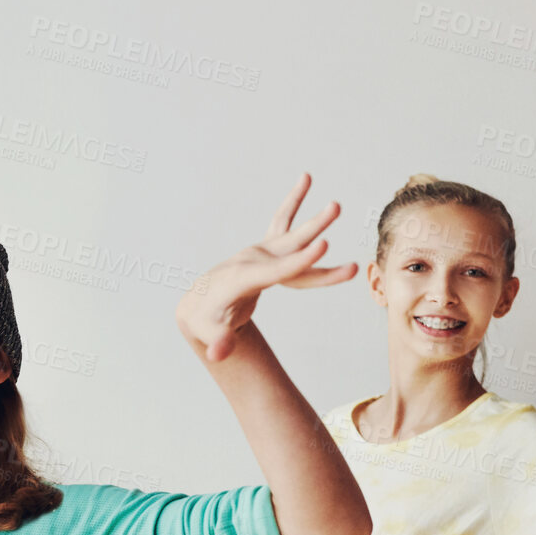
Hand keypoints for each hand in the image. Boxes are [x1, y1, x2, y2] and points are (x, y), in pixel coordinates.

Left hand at [175, 173, 357, 361]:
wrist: (198, 304)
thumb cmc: (206, 321)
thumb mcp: (209, 334)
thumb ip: (217, 343)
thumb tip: (217, 355)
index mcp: (240, 279)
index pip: (274, 271)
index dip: (298, 261)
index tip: (322, 246)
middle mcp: (251, 260)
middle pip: (287, 247)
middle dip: (312, 233)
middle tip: (336, 211)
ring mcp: (258, 253)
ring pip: (290, 234)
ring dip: (314, 221)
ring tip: (336, 203)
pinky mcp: (264, 251)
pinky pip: (282, 222)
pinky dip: (294, 201)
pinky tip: (305, 179)